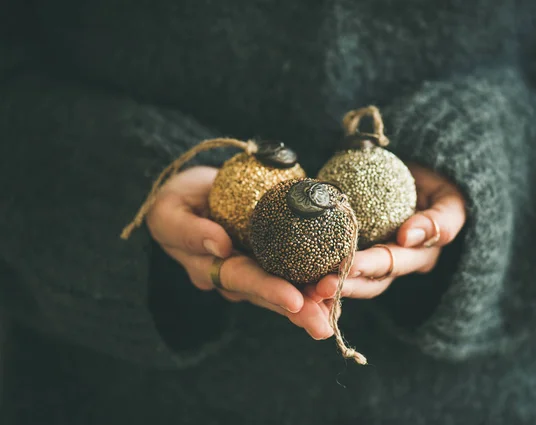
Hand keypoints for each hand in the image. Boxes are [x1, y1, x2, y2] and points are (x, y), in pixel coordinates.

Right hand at [146, 166, 333, 339]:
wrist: (188, 195)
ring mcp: (250, 269)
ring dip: (310, 303)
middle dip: (297, 311)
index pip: (241, 279)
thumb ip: (190, 231)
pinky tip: (334, 291)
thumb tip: (220, 245)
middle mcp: (232, 275)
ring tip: (334, 315)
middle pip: (267, 294)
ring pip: (282, 289)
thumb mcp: (170, 213)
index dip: (268, 289)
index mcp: (208, 268)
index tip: (294, 299)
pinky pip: (290, 272)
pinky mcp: (266, 257)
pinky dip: (311, 281)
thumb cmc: (175, 203)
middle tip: (324, 325)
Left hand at [312, 163, 466, 300]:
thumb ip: (441, 220)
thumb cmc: (439, 185)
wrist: (419, 175)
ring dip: (331, 285)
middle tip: (322, 285)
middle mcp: (397, 264)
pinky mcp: (355, 252)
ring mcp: (376, 260)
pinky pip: (337, 265)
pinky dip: (319, 272)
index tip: (352, 261)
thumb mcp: (450, 200)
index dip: (373, 264)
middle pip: (369, 280)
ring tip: (309, 288)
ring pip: (353, 280)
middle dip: (346, 283)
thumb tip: (410, 237)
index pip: (393, 262)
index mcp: (421, 255)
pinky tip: (300, 277)